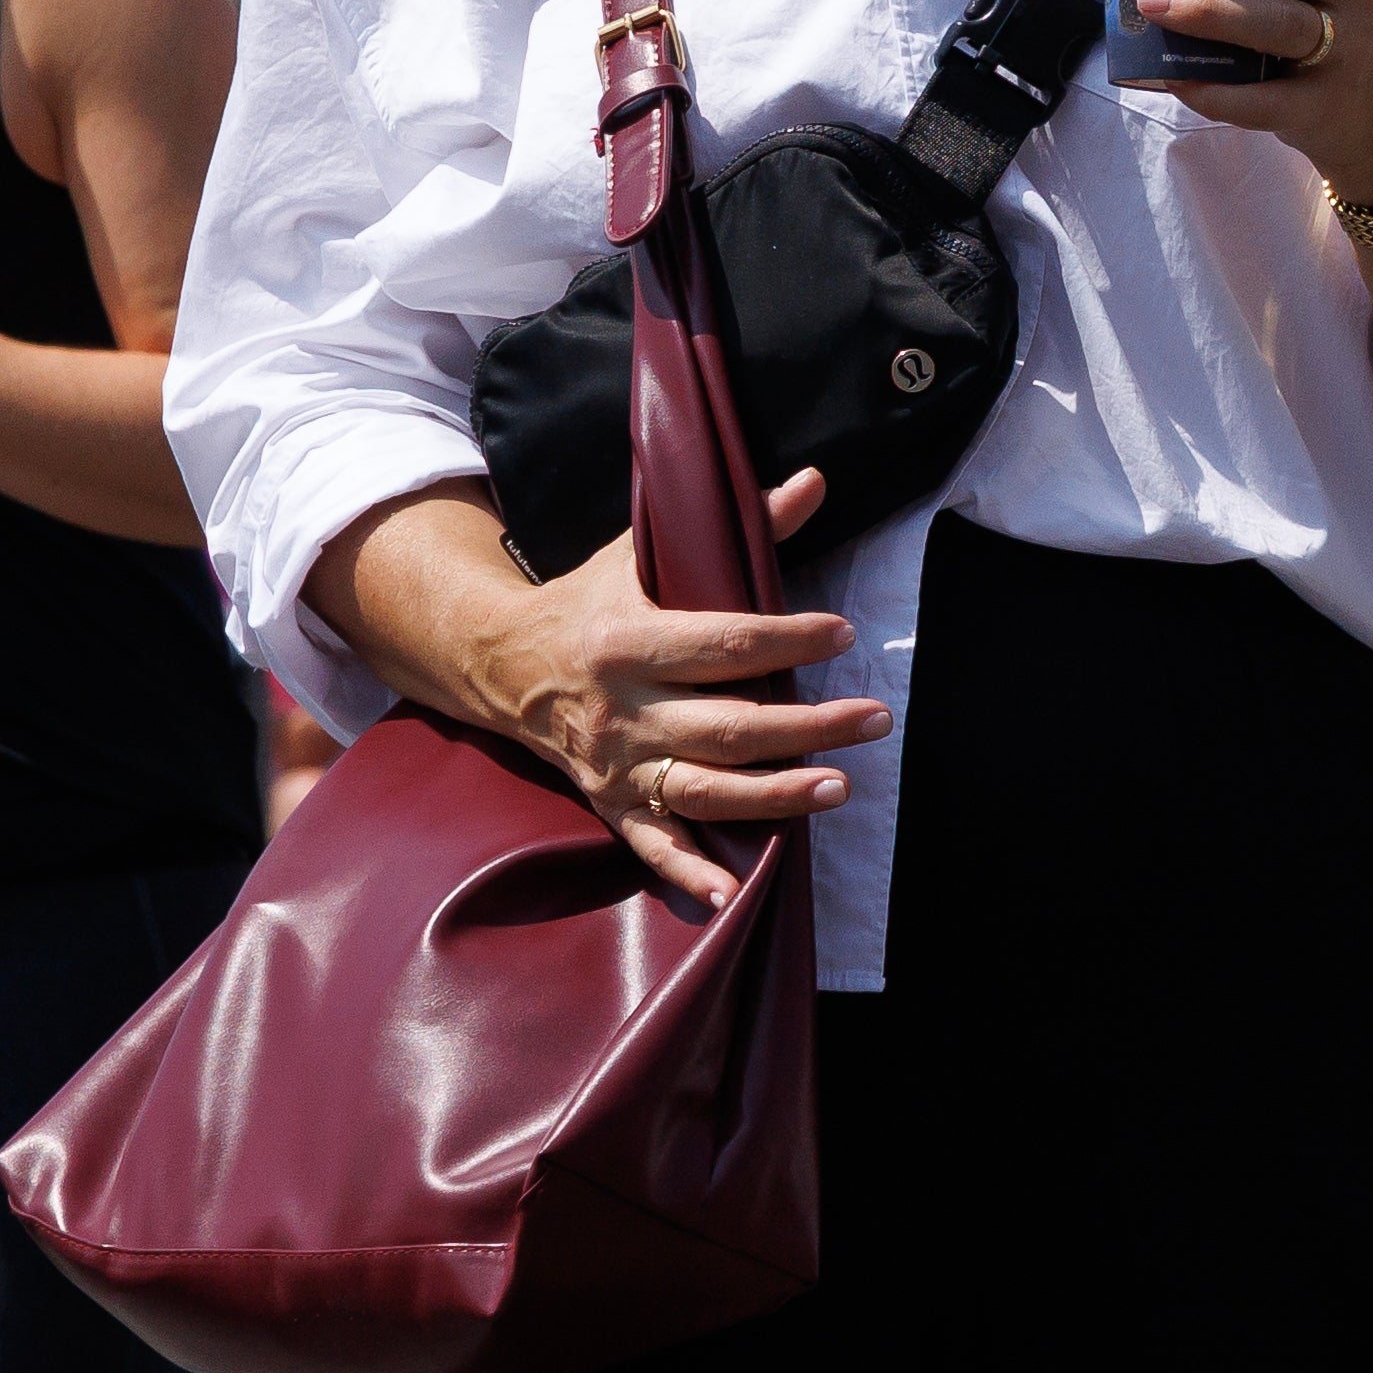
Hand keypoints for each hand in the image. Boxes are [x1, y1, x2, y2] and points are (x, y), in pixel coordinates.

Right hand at [459, 469, 878, 910]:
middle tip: (874, 718)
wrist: (498, 663)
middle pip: (727, 725)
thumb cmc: (590, 600)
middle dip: (807, 725)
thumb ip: (738, 524)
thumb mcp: (645, 552)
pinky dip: (689, 869)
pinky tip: (733, 890)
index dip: (786, 637)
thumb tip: (814, 482)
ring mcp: (616, 763)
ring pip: (703, 788)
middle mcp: (623, 709)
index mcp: (631, 640)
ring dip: (773, 794)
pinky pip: (651, 844)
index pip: (722, 644)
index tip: (844, 633)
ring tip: (838, 788)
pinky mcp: (608, 802)